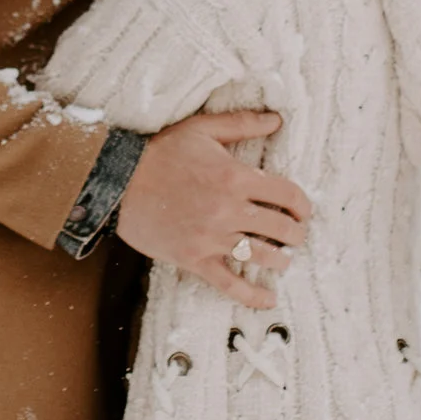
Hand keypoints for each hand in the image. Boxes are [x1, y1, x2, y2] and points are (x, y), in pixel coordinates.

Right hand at [116, 110, 310, 309]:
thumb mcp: (201, 129)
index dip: (303, 205)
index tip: (303, 211)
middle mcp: (228, 209)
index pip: (287, 194)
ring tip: (283, 259)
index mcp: (235, 177)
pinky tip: (269, 299)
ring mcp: (211, 237)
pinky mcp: (193, 258)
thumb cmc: (159, 152)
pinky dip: (251, 295)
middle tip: (296, 235)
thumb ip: (242, 123)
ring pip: (261, 256)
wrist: (117, 181)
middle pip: (281, 228)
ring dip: (280, 260)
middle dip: (296, 234)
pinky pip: (228, 283)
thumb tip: (276, 120)